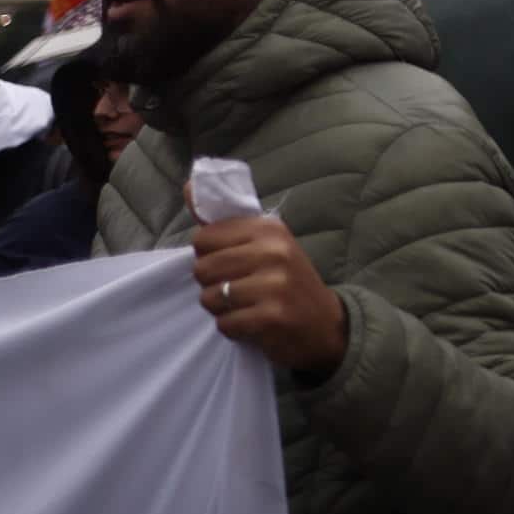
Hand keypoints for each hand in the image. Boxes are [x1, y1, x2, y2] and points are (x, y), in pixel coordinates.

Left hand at [192, 216, 348, 373]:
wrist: (326, 323)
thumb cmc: (287, 280)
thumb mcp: (264, 244)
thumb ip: (224, 223)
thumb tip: (188, 185)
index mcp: (269, 228)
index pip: (204, 238)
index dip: (209, 256)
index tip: (231, 264)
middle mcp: (274, 251)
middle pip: (202, 269)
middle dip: (212, 285)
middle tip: (238, 289)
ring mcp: (275, 284)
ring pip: (210, 298)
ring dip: (222, 309)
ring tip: (246, 306)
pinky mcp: (273, 316)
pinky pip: (225, 323)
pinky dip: (233, 328)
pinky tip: (253, 323)